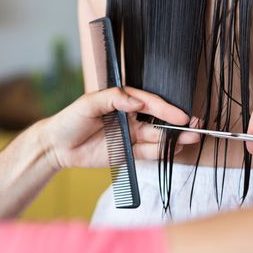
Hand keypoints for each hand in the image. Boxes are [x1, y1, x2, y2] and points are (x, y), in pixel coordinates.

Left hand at [40, 87, 194, 169]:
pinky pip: (147, 153)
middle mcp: (130, 118)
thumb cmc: (70, 119)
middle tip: (195, 126)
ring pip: (157, 137)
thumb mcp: (88, 103)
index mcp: (122, 101)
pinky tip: (174, 150)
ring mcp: (130, 136)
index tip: (179, 115)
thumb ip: (113, 99)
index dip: (165, 108)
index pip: (148, 103)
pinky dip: (161, 152)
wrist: (56, 146)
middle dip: (177, 123)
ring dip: (174, 139)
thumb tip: (137, 102)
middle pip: (158, 120)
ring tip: (192, 139)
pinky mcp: (127, 153)